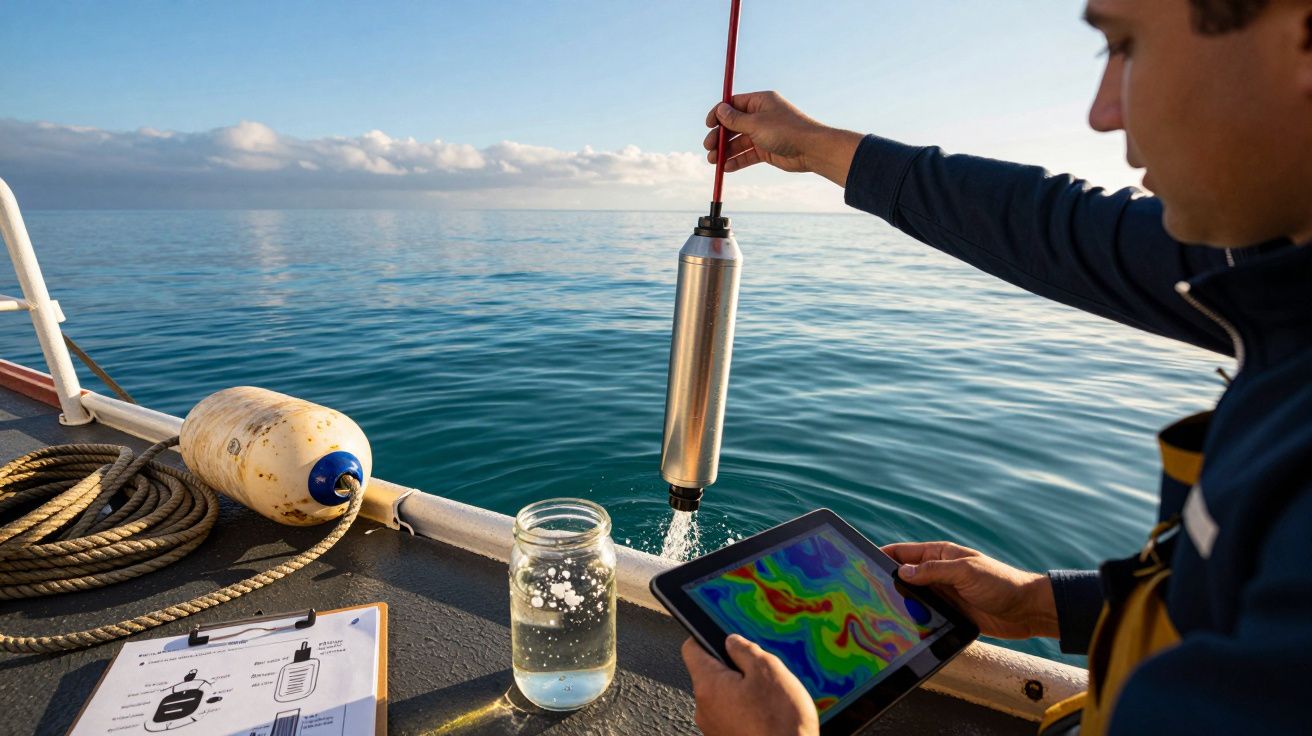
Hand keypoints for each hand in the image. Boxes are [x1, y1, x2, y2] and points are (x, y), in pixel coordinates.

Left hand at [681, 634, 818, 735]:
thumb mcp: (768, 670)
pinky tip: (766, 713)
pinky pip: (731, 714)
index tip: (721, 635)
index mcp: (708, 684)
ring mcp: (713, 726)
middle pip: (710, 673)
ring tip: (767, 696)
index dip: (706, 636)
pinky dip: (745, 709)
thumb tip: (732, 641)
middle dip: (732, 667)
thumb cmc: (779, 721)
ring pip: (723, 695)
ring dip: (741, 690)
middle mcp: (703, 707)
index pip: (691, 648)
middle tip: (759, 670)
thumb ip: (745, 649)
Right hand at [703, 91, 863, 185]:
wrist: (811, 149)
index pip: (733, 104)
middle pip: (733, 125)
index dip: (719, 114)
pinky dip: (737, 160)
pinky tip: (727, 167)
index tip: (708, 125)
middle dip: (720, 136)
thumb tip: (720, 110)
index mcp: (760, 102)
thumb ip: (735, 119)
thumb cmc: (787, 130)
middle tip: (709, 147)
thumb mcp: (756, 123)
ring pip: (739, 142)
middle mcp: (761, 116)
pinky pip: (747, 154)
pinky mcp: (767, 150)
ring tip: (714, 161)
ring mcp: (764, 134)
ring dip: (725, 151)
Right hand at [881, 541, 1058, 639]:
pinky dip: (913, 617)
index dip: (883, 555)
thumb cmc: (1001, 583)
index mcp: (940, 554)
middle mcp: (938, 573)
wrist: (1027, 610)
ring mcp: (942, 593)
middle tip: (865, 591)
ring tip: (879, 610)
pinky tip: (901, 624)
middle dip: (886, 580)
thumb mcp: (966, 571)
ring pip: (912, 596)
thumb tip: (902, 572)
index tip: (862, 561)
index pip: (904, 552)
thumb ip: (933, 570)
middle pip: (904, 575)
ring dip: (900, 601)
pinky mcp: (949, 613)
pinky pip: (924, 613)